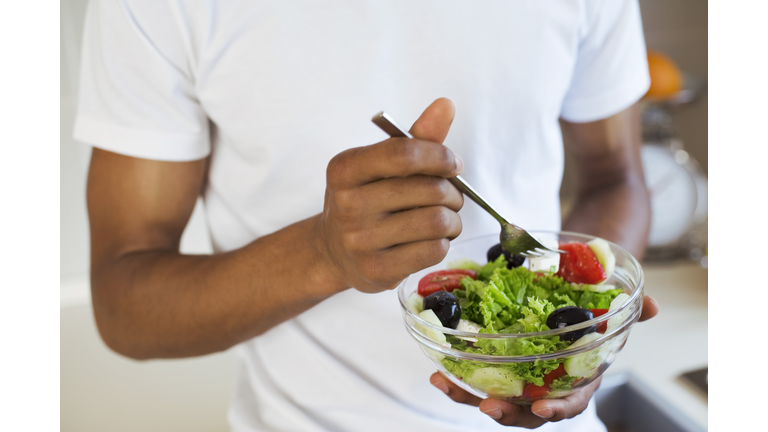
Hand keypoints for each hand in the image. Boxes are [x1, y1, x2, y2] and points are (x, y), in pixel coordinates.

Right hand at [316, 98, 463, 293]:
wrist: (333, 251)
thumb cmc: (365, 200)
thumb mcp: (380, 165)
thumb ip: (415, 138)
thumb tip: (445, 105)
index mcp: (345, 169)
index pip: (404, 154)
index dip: (440, 156)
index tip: (452, 164)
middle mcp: (347, 204)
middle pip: (429, 190)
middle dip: (452, 192)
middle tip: (450, 196)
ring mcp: (360, 241)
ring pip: (436, 222)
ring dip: (452, 220)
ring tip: (445, 219)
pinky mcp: (376, 271)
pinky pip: (433, 250)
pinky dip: (443, 242)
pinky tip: (431, 240)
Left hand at [429, 296, 659, 427]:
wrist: (572, 313)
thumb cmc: (591, 321)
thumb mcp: (613, 317)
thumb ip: (630, 314)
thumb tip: (651, 305)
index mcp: (575, 383)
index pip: (570, 404)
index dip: (557, 410)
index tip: (541, 409)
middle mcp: (544, 389)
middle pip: (524, 412)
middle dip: (505, 413)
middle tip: (487, 407)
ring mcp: (517, 383)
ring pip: (493, 399)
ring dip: (467, 396)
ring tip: (444, 383)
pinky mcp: (496, 371)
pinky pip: (475, 382)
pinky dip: (457, 379)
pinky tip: (436, 371)